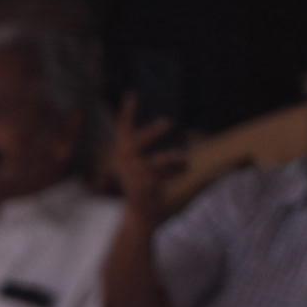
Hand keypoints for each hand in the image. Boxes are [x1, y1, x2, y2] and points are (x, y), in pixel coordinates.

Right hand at [103, 98, 185, 217]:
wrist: (139, 211)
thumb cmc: (143, 182)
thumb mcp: (142, 163)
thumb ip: (147, 147)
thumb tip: (166, 123)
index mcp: (121, 153)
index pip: (122, 130)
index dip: (127, 113)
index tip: (132, 94)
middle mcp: (123, 163)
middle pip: (134, 144)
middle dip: (151, 133)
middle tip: (168, 122)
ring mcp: (133, 176)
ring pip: (153, 164)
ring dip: (169, 159)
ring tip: (183, 157)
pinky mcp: (144, 188)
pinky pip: (163, 177)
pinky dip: (175, 170)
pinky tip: (185, 166)